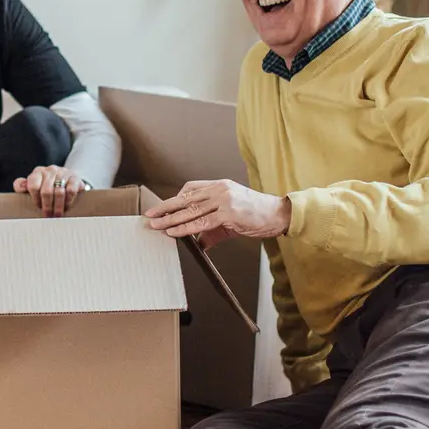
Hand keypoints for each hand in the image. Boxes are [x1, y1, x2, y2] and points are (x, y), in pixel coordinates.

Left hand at [14, 165, 83, 217]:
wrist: (69, 178)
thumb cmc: (48, 184)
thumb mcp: (35, 184)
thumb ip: (23, 185)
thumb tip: (20, 187)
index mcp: (38, 172)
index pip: (33, 185)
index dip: (35, 199)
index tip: (38, 207)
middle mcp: (50, 170)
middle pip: (46, 191)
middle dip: (47, 206)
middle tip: (48, 215)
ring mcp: (63, 173)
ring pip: (59, 192)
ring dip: (58, 206)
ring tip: (57, 215)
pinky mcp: (75, 177)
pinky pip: (71, 191)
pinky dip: (68, 201)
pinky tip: (66, 206)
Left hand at [145, 179, 290, 247]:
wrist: (278, 215)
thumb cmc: (256, 215)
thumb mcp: (231, 220)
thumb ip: (213, 230)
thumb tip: (199, 243)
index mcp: (219, 186)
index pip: (190, 188)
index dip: (175, 199)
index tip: (163, 208)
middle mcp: (219, 189)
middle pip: (185, 198)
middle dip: (165, 208)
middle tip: (150, 215)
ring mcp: (223, 200)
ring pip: (190, 210)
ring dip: (170, 219)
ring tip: (156, 225)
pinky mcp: (228, 214)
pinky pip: (201, 222)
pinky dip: (185, 228)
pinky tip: (173, 231)